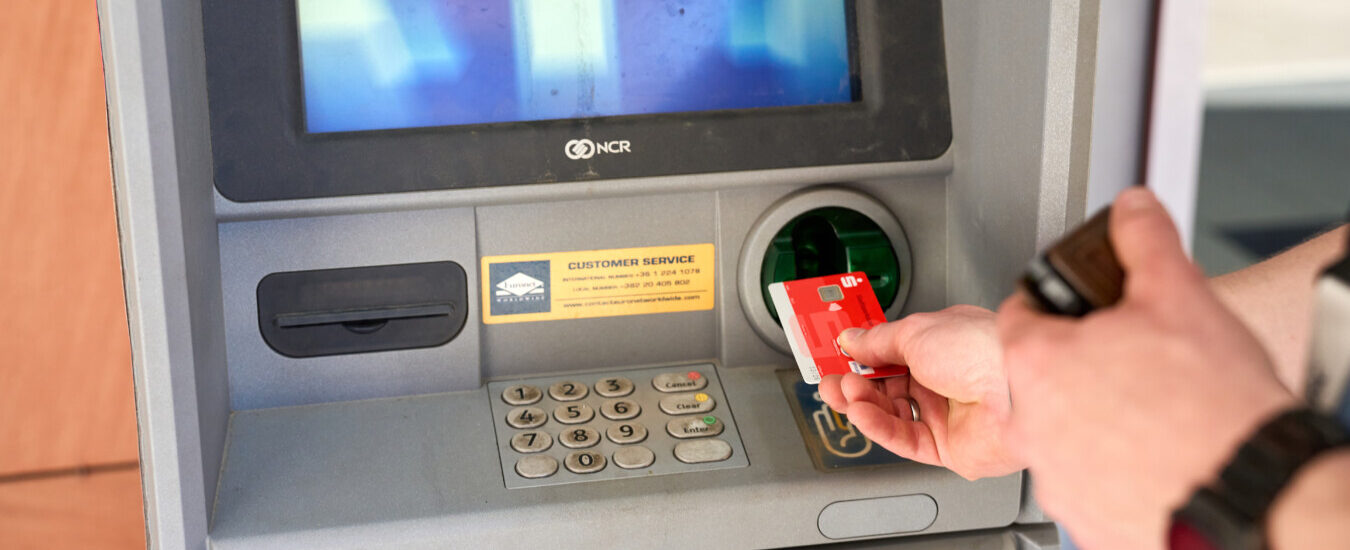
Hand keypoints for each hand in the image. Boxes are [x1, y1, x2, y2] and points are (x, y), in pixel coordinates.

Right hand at [818, 305, 1023, 479]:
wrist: (1017, 389)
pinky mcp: (949, 448)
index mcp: (943, 346)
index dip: (862, 357)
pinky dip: (878, 426)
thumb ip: (878, 341)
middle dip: (856, 383)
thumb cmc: (984, 350)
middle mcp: (946, 380)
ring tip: (844, 393)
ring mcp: (948, 415)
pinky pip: (904, 439)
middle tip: (832, 380)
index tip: (836, 357)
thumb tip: (852, 340)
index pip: (891, 354)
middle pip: (888, 387)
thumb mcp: (916, 332)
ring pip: (892, 414)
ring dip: (863, 403)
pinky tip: (861, 413)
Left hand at [997, 188, 1296, 549]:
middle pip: (1040, 377)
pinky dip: (1114, 462)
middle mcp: (1030, 424)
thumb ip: (1144, 240)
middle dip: (1082, 363)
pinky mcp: (1083, 515)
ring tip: (1152, 407)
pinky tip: (1155, 449)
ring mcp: (1055, 475)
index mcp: (1035, 363)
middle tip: (1131, 361)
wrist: (1252, 490)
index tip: (1078, 311)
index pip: (1019, 317)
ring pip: (1063, 430)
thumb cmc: (1215, 408)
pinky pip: (1089, 477)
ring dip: (1096, 415)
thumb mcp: (1180, 293)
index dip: (1056, 306)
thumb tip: (1131, 210)